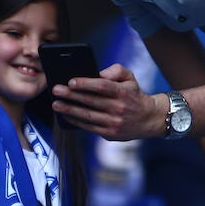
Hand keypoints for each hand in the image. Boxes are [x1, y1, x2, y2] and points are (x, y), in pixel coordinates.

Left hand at [51, 64, 166, 140]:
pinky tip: (65, 115)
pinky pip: (89, 127)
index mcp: (123, 92)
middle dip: (71, 96)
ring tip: (56, 104)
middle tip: (56, 90)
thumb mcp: (130, 78)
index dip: (86, 84)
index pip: (102, 86)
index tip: (70, 81)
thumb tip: (97, 73)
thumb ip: (115, 71)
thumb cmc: (133, 95)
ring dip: (69, 110)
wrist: (148, 119)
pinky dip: (75, 121)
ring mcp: (114, 123)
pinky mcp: (110, 134)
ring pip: (87, 116)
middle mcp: (119, 108)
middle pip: (91, 101)